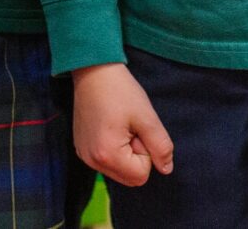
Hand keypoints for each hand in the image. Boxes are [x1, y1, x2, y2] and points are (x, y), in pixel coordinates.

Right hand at [72, 63, 174, 187]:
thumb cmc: (121, 90)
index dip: (146, 152)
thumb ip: (160, 146)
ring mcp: (84, 156)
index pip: (141, 175)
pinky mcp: (81, 149)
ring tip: (120, 125)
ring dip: (126, 152)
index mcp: (107, 155)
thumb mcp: (147, 117)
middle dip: (136, 155)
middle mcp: (92, 161)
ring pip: (118, 170)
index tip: (137, 128)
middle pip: (129, 177)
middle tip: (130, 127)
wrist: (93, 70)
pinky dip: (114, 149)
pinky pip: (106, 162)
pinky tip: (110, 126)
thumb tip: (166, 169)